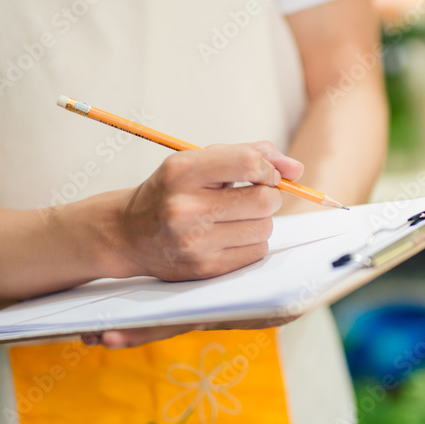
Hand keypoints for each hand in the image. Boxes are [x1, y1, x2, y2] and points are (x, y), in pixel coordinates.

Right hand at [86, 142, 301, 346]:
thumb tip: (296, 169)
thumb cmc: (171, 192)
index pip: (248, 163)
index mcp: (183, 171)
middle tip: (253, 196)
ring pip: (264, 228)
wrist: (128, 233)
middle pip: (263, 200)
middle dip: (268, 196)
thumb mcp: (198, 161)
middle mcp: (185, 207)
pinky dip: (251, 243)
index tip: (266, 175)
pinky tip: (227, 237)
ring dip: (259, 221)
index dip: (269, 169)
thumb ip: (248, 155)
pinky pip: (255, 252)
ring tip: (234, 218)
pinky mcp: (204, 269)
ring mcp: (194, 242)